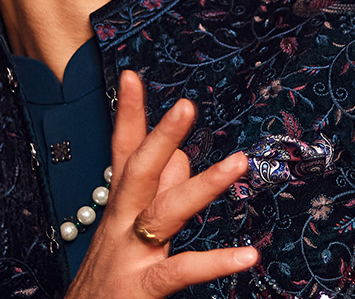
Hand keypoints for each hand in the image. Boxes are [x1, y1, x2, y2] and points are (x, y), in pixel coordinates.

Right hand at [66, 71, 253, 298]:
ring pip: (165, 212)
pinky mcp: (140, 287)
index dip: (129, 115)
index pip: (123, 152)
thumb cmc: (106, 283)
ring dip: (202, 185)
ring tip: (238, 163)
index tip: (133, 76)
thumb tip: (182, 158)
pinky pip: (181, 270)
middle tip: (186, 105)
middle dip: (161, 136)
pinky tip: (248, 255)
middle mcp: (120, 225)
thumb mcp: (125, 234)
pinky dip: (214, 262)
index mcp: (119, 208)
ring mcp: (130, 254)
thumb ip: (154, 195)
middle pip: (139, 171)